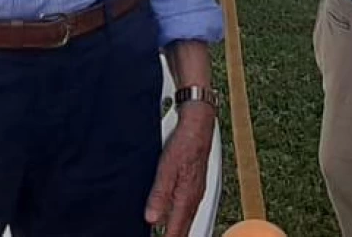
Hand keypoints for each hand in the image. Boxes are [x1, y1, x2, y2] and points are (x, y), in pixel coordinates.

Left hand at [145, 101, 215, 235]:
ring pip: (188, 217)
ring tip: (172, 236)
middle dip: (176, 236)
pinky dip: (182, 217)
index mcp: (187, 196)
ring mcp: (196, 190)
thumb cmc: (184, 143)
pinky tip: (178, 217)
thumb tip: (152, 218)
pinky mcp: (195, 183)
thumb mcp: (166, 168)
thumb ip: (160, 195)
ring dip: (179, 229)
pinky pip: (189, 207)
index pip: (177, 228)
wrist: (199, 124)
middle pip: (184, 226)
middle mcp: (194, 197)